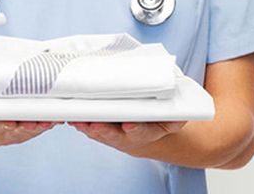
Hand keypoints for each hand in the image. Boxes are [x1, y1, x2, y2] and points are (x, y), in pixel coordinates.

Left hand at [69, 120, 186, 155]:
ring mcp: (114, 135)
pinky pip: (91, 129)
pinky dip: (82, 124)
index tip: (129, 125)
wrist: (149, 131)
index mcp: (148, 132)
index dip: (136, 128)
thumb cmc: (159, 120)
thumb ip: (176, 117)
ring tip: (78, 120)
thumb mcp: (173, 119)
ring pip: (100, 134)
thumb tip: (179, 115)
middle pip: (115, 136)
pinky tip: (74, 118)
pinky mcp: (103, 131)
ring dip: (88, 128)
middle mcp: (129, 136)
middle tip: (95, 125)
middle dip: (105, 131)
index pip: (143, 131)